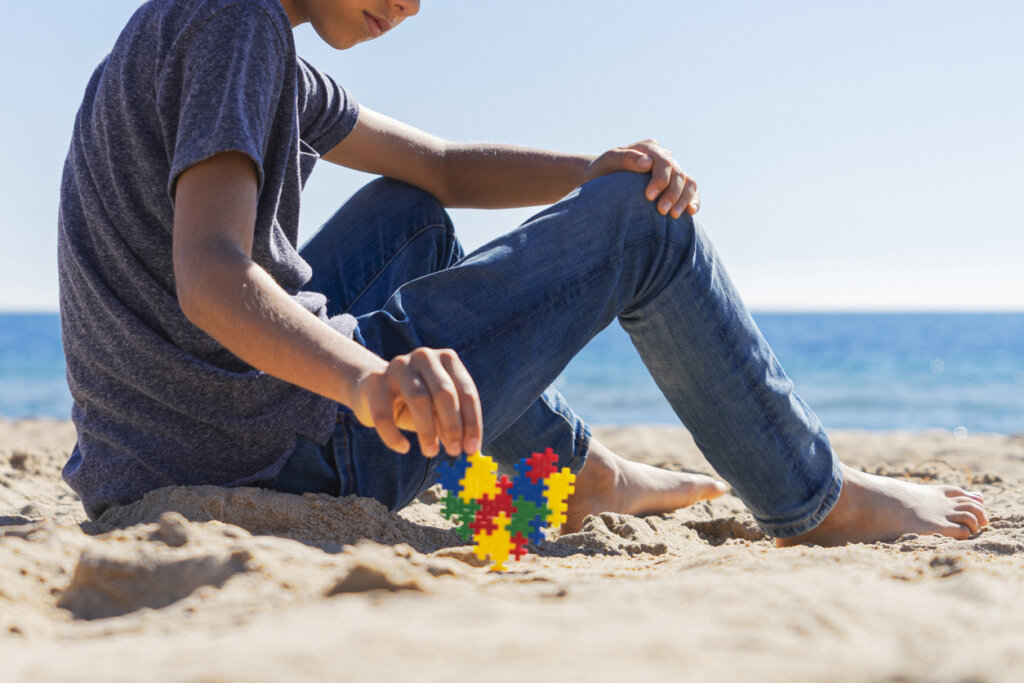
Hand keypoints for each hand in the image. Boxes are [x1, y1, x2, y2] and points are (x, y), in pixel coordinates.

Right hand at [350, 347, 482, 457]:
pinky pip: (386, 415)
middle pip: (444, 392)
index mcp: (447, 359)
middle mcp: (424, 357)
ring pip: (419, 399)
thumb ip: (451, 423)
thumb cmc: (415, 402)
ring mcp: (399, 366)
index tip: (472, 448)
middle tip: (455, 451)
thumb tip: (466, 447)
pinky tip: (403, 447)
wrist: (372, 388)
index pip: (466, 391)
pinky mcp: (375, 381)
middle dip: (453, 426)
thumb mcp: (437, 410)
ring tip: (431, 452)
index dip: (472, 422)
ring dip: (428, 431)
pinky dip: (395, 436)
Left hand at [585, 139, 699, 218]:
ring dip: (685, 199)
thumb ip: (625, 159)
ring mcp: (670, 171)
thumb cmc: (601, 171)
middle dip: (672, 193)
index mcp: (649, 148)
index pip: (663, 162)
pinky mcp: (674, 185)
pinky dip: (693, 200)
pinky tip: (691, 212)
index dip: (660, 180)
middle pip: (678, 174)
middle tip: (661, 211)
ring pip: (688, 182)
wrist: (600, 179)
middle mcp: (663, 157)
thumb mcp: (607, 162)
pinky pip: (690, 191)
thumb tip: (648, 163)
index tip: (649, 197)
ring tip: (674, 215)